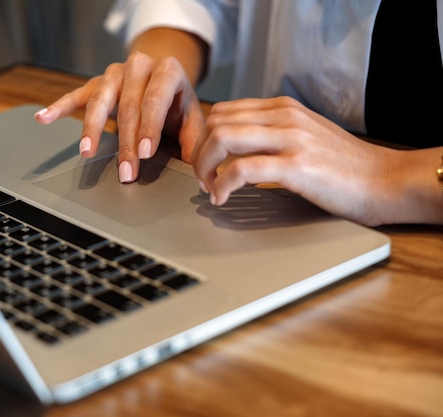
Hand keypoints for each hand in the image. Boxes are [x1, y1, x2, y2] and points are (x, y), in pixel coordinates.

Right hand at [35, 51, 205, 182]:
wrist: (162, 75)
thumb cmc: (177, 102)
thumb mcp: (192, 116)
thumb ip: (193, 139)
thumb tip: (195, 168)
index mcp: (168, 70)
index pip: (155, 99)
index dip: (149, 127)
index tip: (144, 154)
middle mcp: (139, 66)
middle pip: (128, 106)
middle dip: (125, 143)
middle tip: (126, 173)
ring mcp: (114, 73)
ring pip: (99, 100)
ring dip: (92, 130)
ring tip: (86, 152)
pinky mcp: (97, 83)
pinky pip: (76, 96)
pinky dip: (59, 107)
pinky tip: (43, 118)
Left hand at [191, 96, 442, 225]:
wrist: (385, 180)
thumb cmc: (344, 164)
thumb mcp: (305, 135)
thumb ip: (272, 133)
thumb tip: (234, 146)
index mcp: (283, 107)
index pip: (223, 111)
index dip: (204, 137)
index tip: (204, 162)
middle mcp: (284, 116)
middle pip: (216, 122)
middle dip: (199, 153)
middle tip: (202, 178)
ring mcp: (291, 138)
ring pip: (223, 139)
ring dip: (205, 167)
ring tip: (209, 188)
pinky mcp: (296, 165)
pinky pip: (242, 169)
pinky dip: (222, 185)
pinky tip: (222, 198)